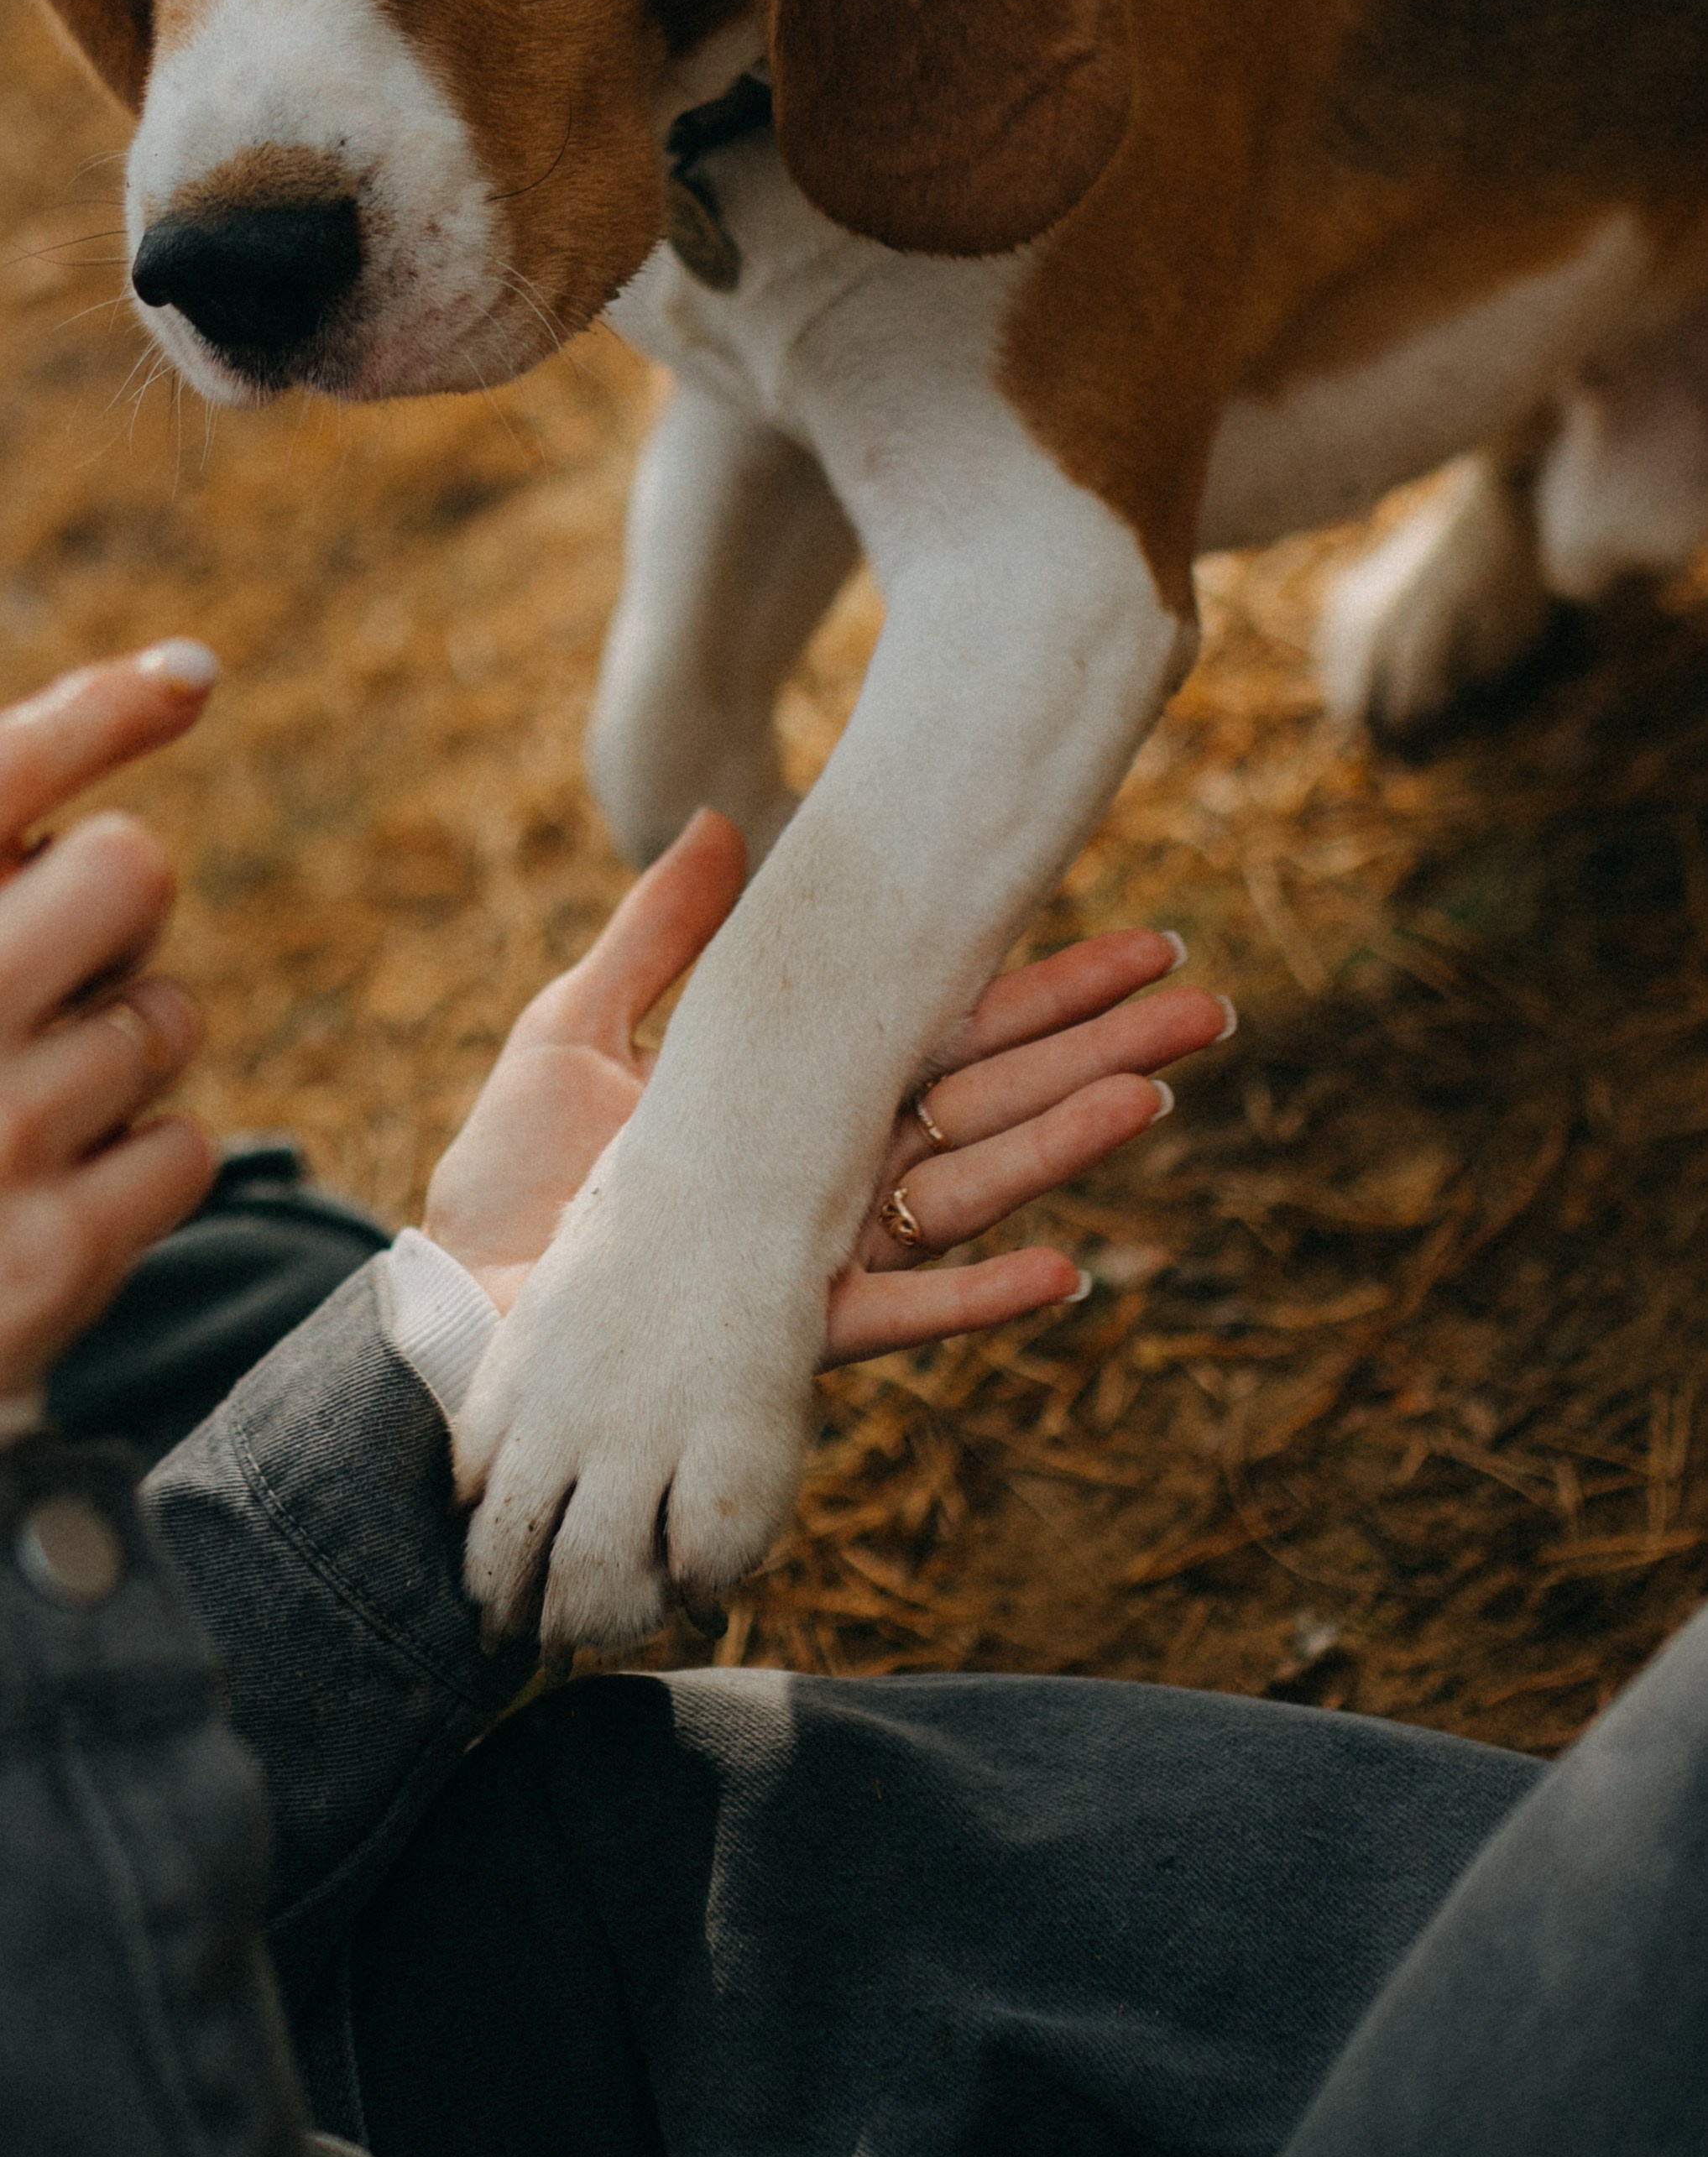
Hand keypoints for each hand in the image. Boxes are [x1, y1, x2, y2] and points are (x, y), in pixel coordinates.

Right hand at [0, 647, 217, 1408]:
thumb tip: (181, 677)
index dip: (98, 713)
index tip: (188, 678)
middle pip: (131, 871)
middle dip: (115, 912)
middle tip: (52, 975)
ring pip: (168, 1019)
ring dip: (120, 1055)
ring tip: (20, 1114)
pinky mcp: (55, 1250)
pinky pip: (185, 1147)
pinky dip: (138, 1169)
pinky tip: (51, 1200)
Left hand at [426, 808, 1231, 1364]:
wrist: (450, 1318)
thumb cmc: (506, 1184)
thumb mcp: (573, 1032)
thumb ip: (657, 939)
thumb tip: (721, 819)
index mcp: (793, 1100)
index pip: (942, 1027)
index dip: (1038, 983)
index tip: (1136, 939)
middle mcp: (826, 1175)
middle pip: (986, 1100)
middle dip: (1094, 1052)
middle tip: (1205, 1006)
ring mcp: (816, 1255)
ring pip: (966, 1191)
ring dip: (1064, 1146)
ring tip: (1157, 1093)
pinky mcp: (785, 1336)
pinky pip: (899, 1314)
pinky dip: (979, 1297)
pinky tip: (1066, 1269)